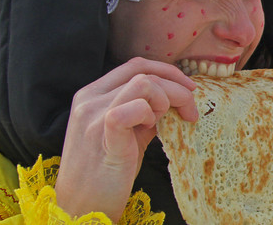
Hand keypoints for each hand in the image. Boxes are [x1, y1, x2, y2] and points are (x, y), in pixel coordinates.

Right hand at [55, 58, 197, 221]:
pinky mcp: (102, 133)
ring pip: (143, 83)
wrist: (82, 206)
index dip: (167, 71)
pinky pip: (135, 107)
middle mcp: (89, 99)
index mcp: (92, 94)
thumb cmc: (107, 171)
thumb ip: (145, 111)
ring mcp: (93, 114)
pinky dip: (150, 114)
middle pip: (143, 72)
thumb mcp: (127, 132)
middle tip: (190, 111)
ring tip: (160, 124)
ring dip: (164, 100)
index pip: (135, 65)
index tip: (188, 88)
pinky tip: (149, 130)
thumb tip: (176, 97)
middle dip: (176, 87)